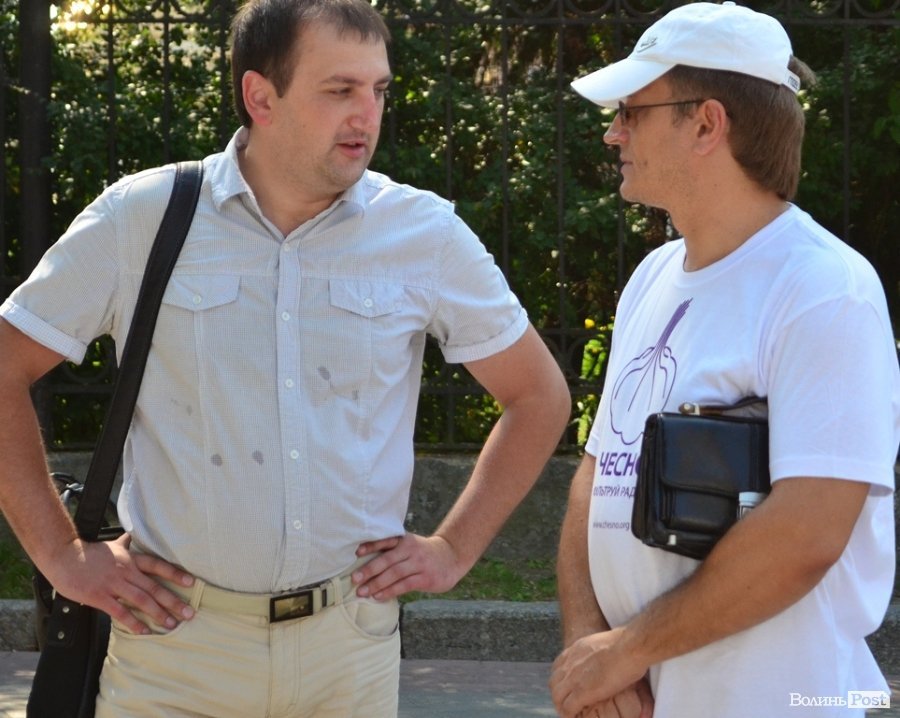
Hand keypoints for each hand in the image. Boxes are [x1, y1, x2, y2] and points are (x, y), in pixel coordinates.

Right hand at [45, 533, 195, 634]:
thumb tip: (132, 535)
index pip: (158, 565)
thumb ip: (125, 544)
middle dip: (173, 601)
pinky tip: (145, 631)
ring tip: (172, 624)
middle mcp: (126, 572)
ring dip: (158, 613)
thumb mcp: (111, 546)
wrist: (64, 558)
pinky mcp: (100, 597)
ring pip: (142, 600)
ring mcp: (114, 585)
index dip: (175, 573)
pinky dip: (134, 622)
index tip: (191, 582)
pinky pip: (121, 612)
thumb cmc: (88, 553)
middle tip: (189, 613)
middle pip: (154, 587)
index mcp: (131, 559)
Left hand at [352, 533, 464, 599]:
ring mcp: (419, 564)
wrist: (452, 557)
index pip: (386, 541)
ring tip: (362, 592)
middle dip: (369, 570)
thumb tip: (366, 564)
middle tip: (355, 579)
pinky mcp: (425, 578)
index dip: (371, 546)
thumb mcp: (411, 545)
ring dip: (376, 584)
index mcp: (405, 540)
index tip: (357, 553)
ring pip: (394, 574)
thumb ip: (393, 551)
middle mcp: (411, 550)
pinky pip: (404, 585)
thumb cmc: (424, 553)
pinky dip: (390, 591)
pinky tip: (379, 596)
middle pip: (387, 560)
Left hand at [550, 628, 648, 717]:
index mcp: (577, 649)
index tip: (568, 687)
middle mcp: (571, 662)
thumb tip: (612, 656)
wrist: (630, 645)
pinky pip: (568, 708)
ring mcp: (574, 677)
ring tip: (571, 713)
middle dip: (558, 694)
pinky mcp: (582, 691)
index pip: (558, 667)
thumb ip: (602, 652)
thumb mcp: (607, 644)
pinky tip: (575, 717)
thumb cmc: (629, 643)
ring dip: (562, 705)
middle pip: (554, 682)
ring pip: (557, 696)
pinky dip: (569, 715)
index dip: (561, 680)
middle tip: (567, 703)